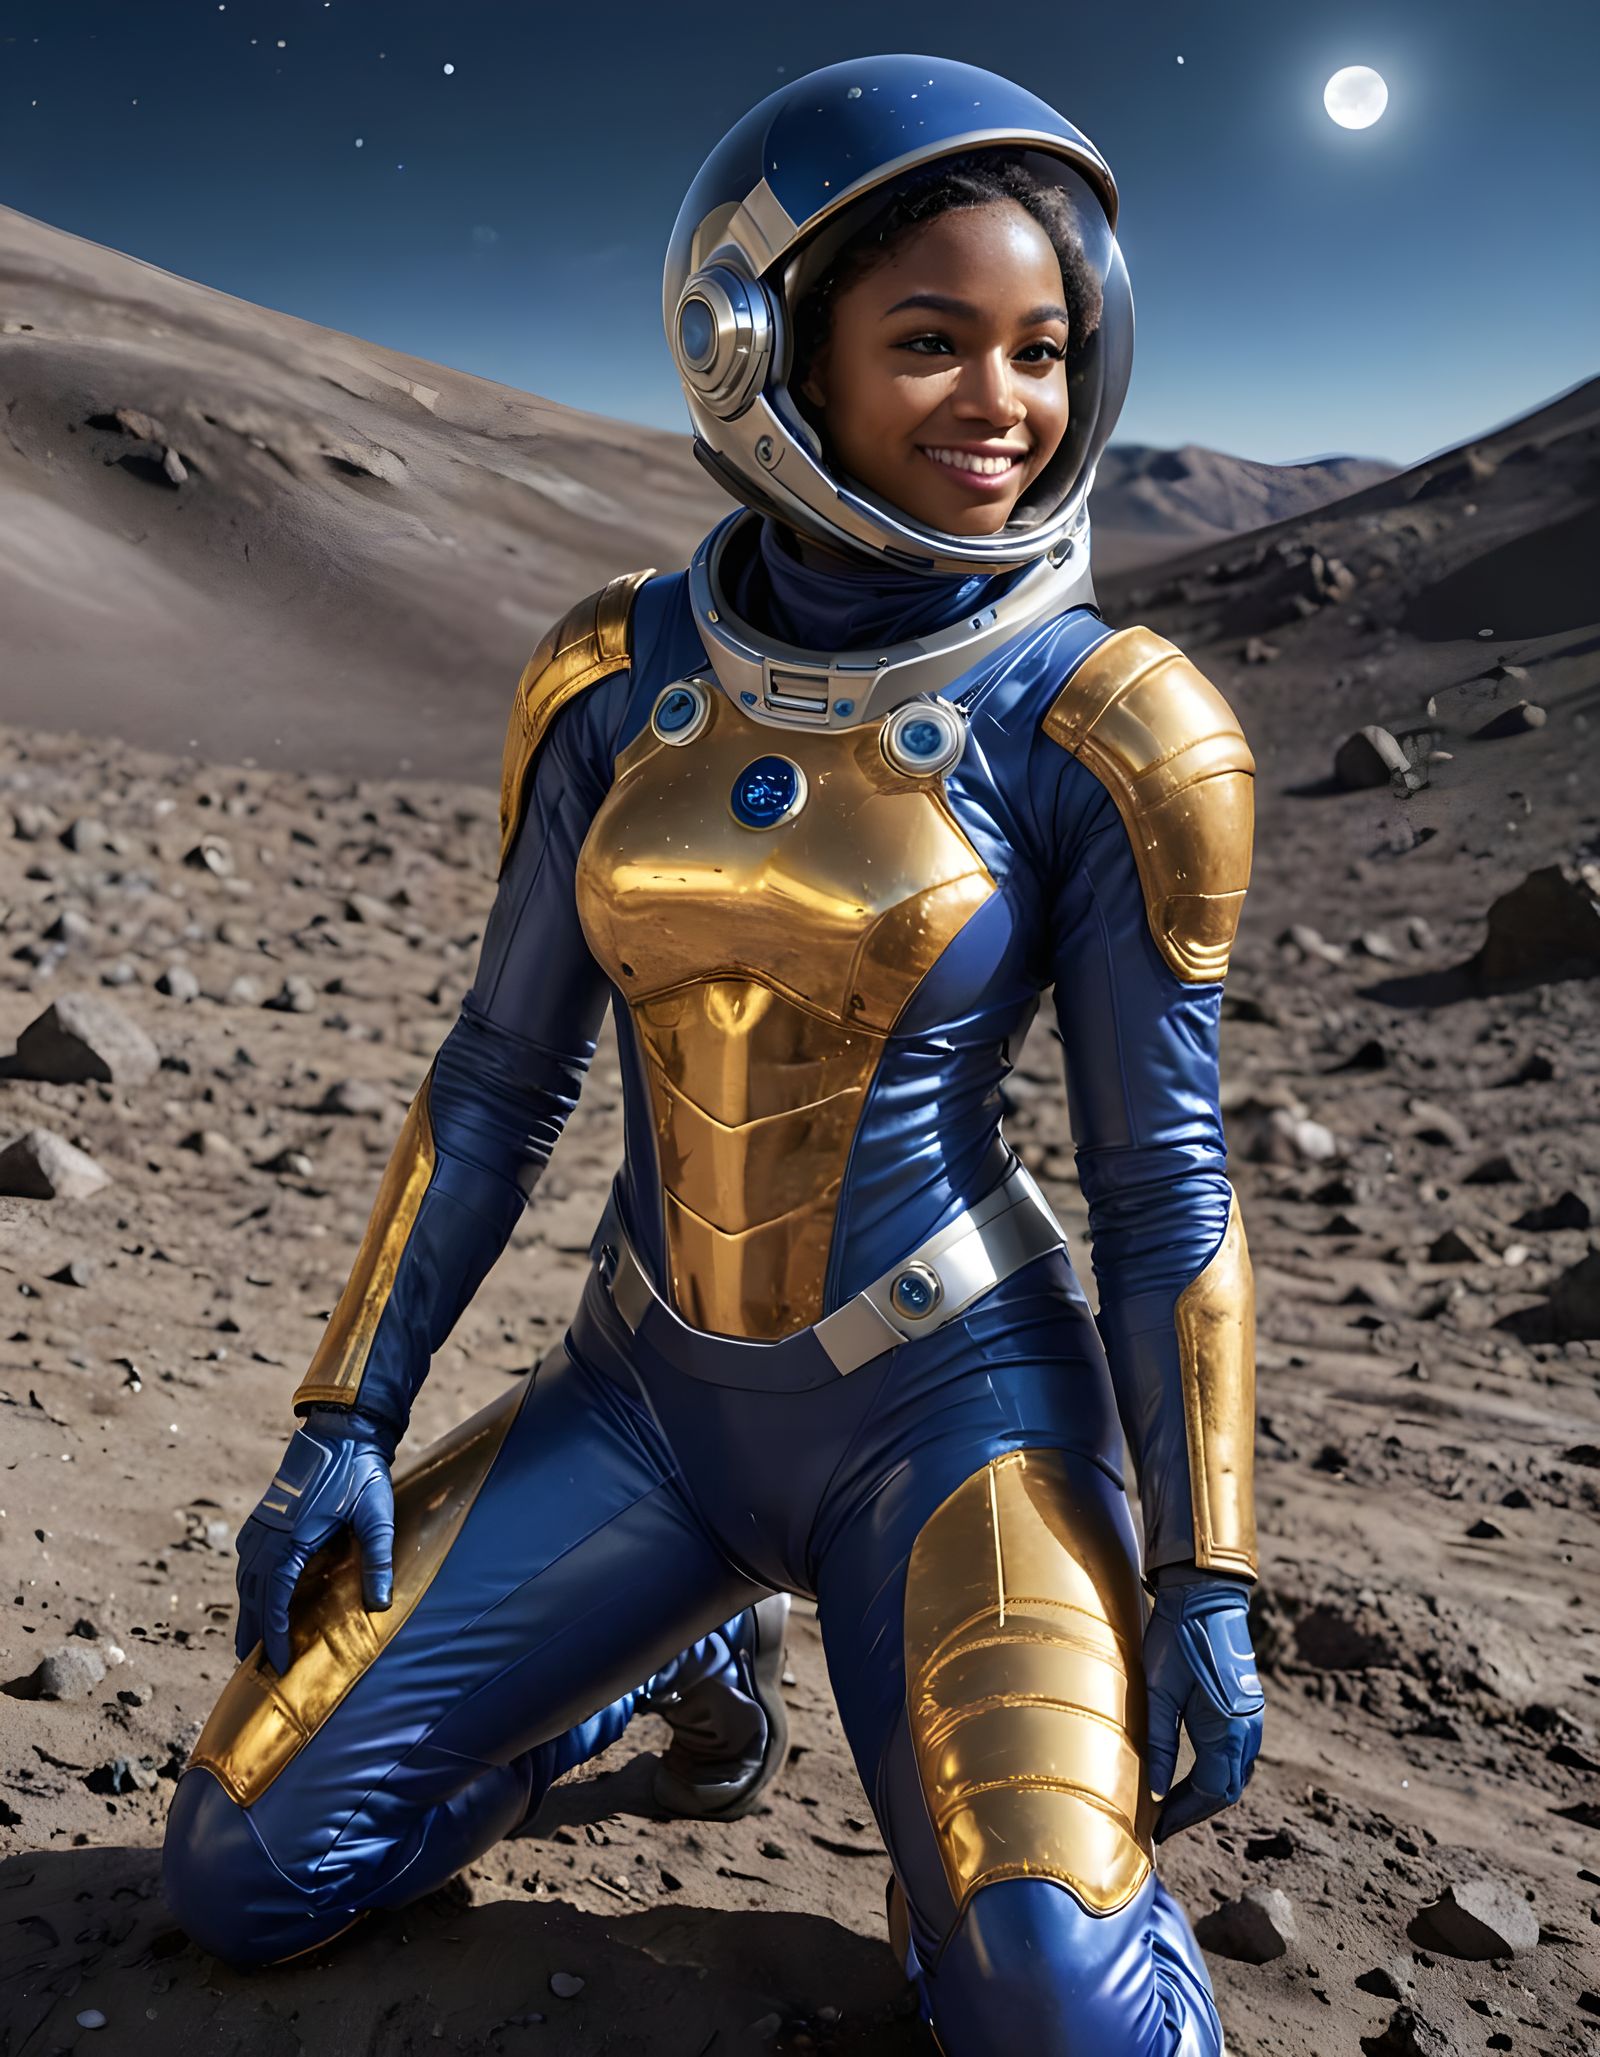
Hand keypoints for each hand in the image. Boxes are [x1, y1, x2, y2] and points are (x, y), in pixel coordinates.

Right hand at [234, 1409, 395, 1676]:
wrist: (341, 1429)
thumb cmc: (360, 1471)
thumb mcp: (376, 1516)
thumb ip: (379, 1561)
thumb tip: (381, 1606)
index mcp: (291, 1540)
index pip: (275, 1601)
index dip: (274, 1635)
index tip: (277, 1664)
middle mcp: (267, 1535)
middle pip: (253, 1596)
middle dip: (253, 1632)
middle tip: (254, 1668)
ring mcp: (262, 1523)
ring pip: (247, 1578)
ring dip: (248, 1610)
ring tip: (249, 1642)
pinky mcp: (265, 1514)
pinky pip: (248, 1559)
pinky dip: (249, 1584)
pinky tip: (254, 1594)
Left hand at [1143, 1569, 1264, 1841]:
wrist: (1205, 1596)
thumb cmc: (1178, 1639)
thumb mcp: (1159, 1690)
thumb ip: (1160, 1742)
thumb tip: (1156, 1793)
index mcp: (1229, 1729)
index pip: (1212, 1791)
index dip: (1185, 1814)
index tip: (1159, 1829)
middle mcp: (1247, 1730)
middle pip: (1227, 1788)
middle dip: (1196, 1810)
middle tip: (1163, 1823)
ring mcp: (1250, 1719)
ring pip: (1234, 1773)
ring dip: (1206, 1794)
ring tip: (1173, 1806)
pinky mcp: (1244, 1708)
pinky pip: (1235, 1755)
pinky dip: (1215, 1773)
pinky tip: (1191, 1776)